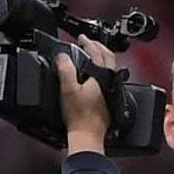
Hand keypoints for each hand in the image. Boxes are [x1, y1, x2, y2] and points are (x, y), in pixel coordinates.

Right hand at [58, 35, 114, 154]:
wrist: (88, 135)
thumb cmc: (80, 116)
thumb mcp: (68, 89)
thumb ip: (65, 70)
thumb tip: (62, 57)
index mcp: (103, 78)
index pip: (99, 54)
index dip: (90, 43)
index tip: (82, 38)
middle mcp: (110, 84)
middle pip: (109, 60)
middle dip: (99, 48)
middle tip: (89, 43)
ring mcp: (111, 92)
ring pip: (110, 70)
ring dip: (101, 60)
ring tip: (91, 56)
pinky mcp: (109, 100)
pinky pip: (107, 80)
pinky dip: (101, 72)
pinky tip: (93, 77)